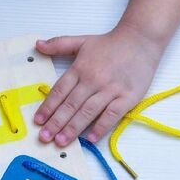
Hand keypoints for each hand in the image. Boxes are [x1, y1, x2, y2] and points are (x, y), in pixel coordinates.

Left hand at [34, 24, 165, 146]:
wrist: (141, 38)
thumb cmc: (110, 43)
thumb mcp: (81, 41)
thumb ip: (58, 44)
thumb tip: (37, 45)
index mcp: (80, 68)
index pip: (59, 91)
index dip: (48, 107)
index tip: (38, 121)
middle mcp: (93, 80)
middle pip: (71, 104)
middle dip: (56, 122)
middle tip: (44, 137)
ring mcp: (111, 89)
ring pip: (88, 112)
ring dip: (73, 128)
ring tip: (61, 141)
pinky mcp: (128, 96)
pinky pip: (112, 114)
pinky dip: (101, 127)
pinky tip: (90, 138)